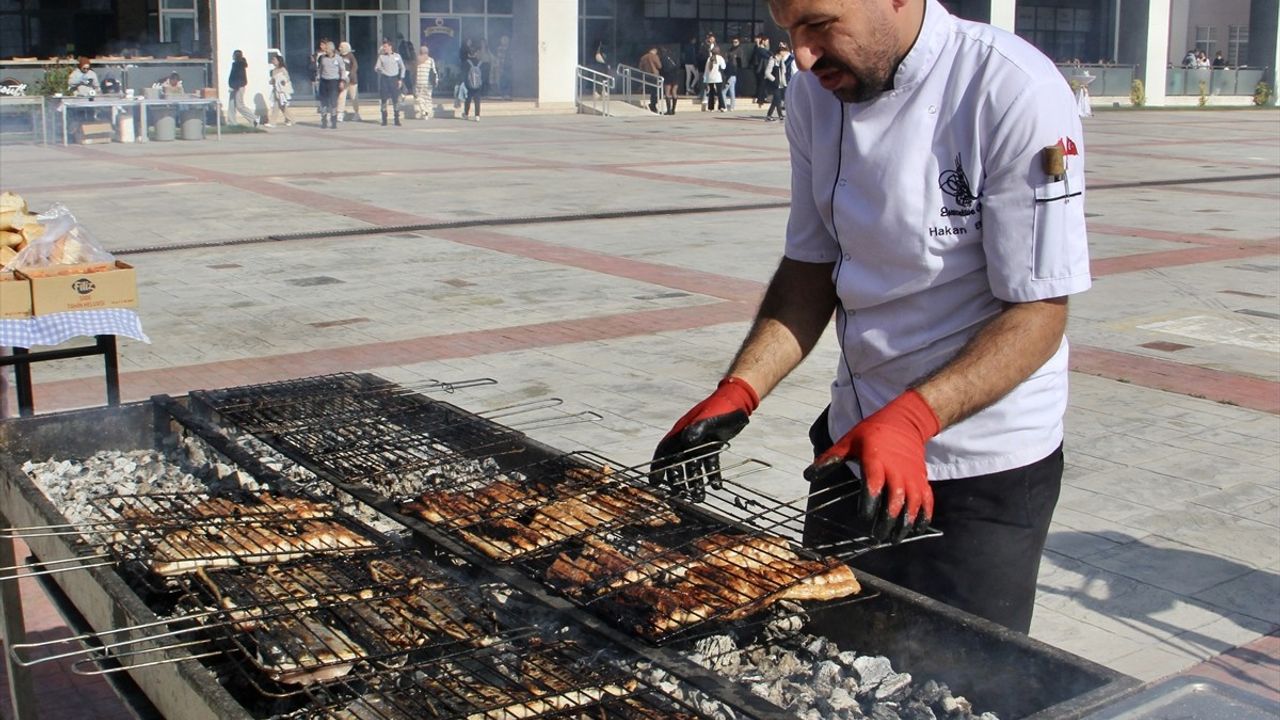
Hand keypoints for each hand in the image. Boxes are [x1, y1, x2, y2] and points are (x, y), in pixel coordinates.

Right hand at [651, 377, 758, 500]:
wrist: (738, 401)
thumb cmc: (721, 407)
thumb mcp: (709, 419)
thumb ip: (698, 430)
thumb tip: (686, 442)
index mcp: (681, 431)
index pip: (664, 451)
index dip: (657, 467)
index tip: (654, 483)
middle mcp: (688, 439)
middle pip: (678, 463)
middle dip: (677, 480)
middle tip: (679, 496)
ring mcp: (700, 443)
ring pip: (695, 466)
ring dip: (696, 481)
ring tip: (698, 497)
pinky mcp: (713, 445)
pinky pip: (710, 463)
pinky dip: (712, 474)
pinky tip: (716, 486)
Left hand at [804, 389, 939, 542]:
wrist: (905, 421)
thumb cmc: (872, 432)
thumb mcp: (848, 441)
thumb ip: (830, 460)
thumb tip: (808, 475)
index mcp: (876, 460)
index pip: (874, 485)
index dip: (870, 503)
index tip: (863, 518)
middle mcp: (897, 471)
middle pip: (895, 500)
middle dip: (887, 521)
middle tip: (877, 538)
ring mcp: (912, 476)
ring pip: (913, 504)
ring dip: (905, 524)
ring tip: (894, 539)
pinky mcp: (922, 479)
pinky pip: (927, 501)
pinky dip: (924, 517)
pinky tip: (915, 531)